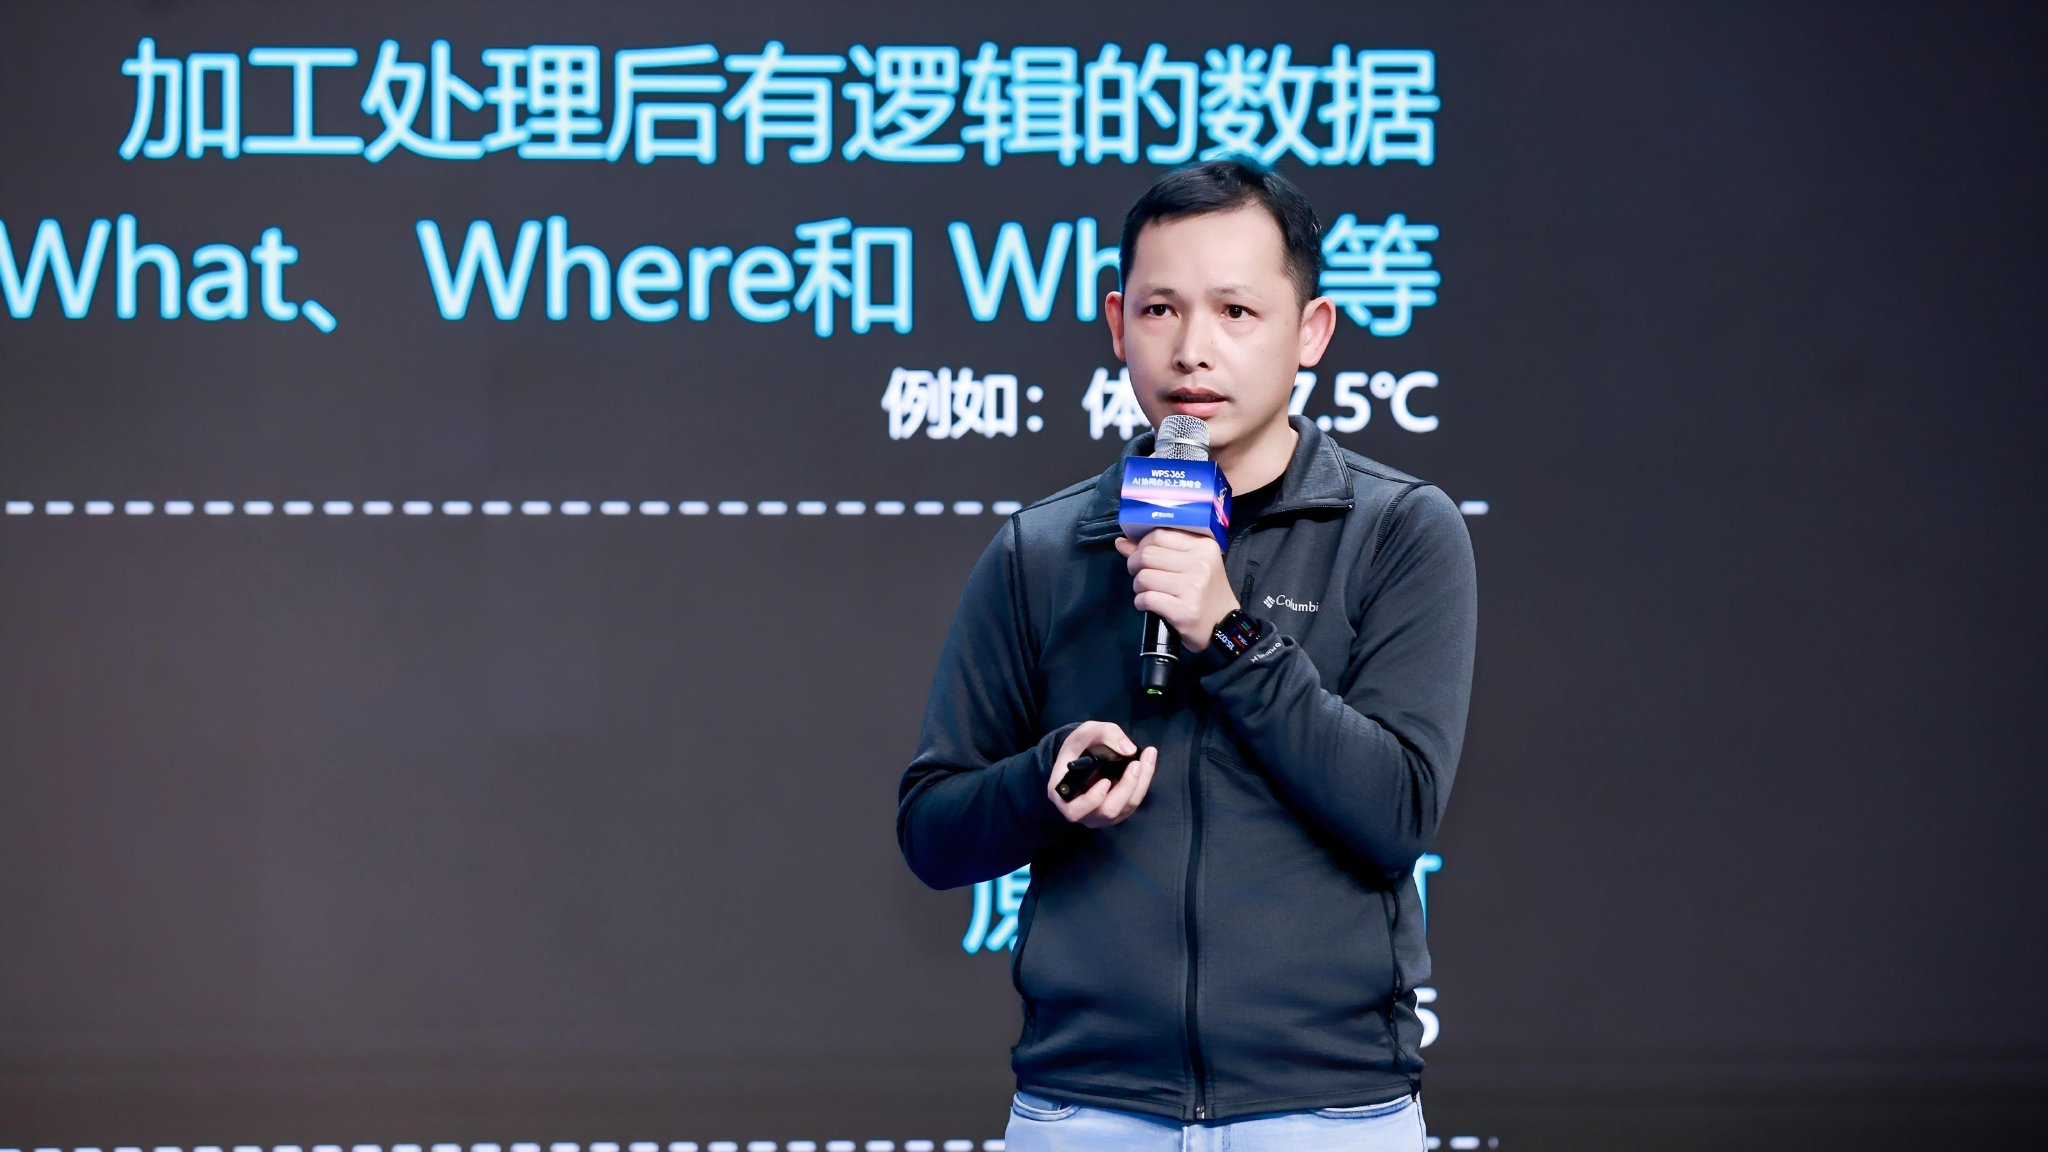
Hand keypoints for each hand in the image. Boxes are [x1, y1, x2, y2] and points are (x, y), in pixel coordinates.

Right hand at [1047, 721, 1157, 828]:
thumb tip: (1128, 749)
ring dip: (1139, 784)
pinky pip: (1132, 804)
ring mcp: (1099, 815)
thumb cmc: (1079, 746)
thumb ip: (1105, 733)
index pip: (1075, 809)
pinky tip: (1146, 764)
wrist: (1083, 753)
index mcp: (1062, 795)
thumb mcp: (1086, 732)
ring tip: (1147, 758)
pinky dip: (1142, 784)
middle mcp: (1080, 811)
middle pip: (1107, 811)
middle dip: (1125, 787)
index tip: (1106, 781)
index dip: (1092, 800)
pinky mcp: (1116, 812)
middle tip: (1136, 763)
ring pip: (1124, 808)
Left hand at [1114, 529, 1238, 650]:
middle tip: (1141, 576)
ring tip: (1148, 592)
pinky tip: (1148, 605)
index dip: (1141, 545)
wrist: (1225, 625)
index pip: (1159, 535)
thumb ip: (1157, 550)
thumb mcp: (1190, 564)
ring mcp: (1193, 588)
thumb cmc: (1205, 592)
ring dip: (1138, 587)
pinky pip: (1146, 599)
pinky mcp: (1184, 610)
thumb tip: (1122, 542)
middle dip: (1135, 566)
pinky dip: (1141, 602)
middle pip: (1147, 555)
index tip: (1142, 557)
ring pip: (1144, 577)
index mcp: (1203, 546)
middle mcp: (1200, 564)